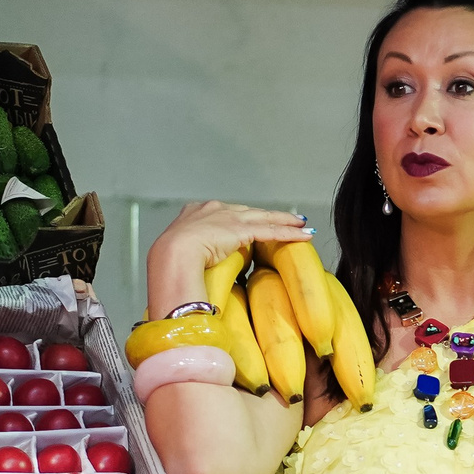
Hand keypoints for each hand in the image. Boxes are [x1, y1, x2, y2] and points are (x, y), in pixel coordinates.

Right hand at [146, 201, 313, 292]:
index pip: (227, 213)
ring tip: (302, 224)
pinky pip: (271, 230)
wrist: (171, 255)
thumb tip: (201, 265)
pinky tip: (304, 234)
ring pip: (265, 218)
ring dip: (286, 222)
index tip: (254, 220)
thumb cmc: (169, 259)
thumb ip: (193, 251)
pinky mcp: (242, 229)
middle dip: (270, 216)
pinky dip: (289, 232)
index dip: (244, 217)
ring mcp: (229, 217)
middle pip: (250, 212)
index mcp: (196, 211)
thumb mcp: (178, 250)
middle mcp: (215, 209)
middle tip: (289, 218)